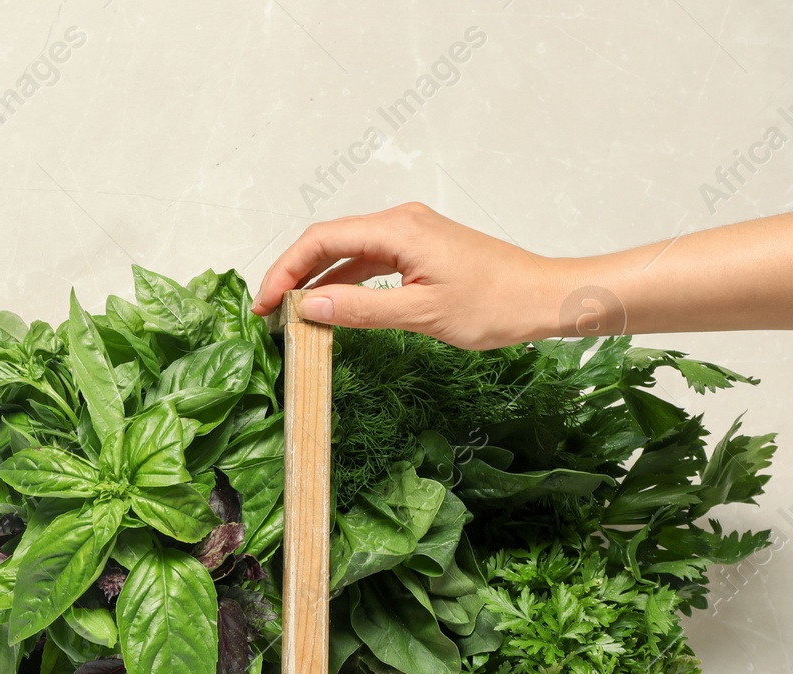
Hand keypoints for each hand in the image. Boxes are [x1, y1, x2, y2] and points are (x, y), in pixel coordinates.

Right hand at [250, 202, 560, 350]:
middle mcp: (400, 222)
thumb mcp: (421, 313)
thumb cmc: (496, 303)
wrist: (545, 296)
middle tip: (269, 312)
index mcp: (398, 229)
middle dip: (293, 275)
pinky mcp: (419, 250)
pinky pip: (368, 261)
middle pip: (328, 241)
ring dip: (316, 281)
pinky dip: (344, 283)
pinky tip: (331, 307)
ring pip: (346, 252)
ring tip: (292, 314)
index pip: (321, 240)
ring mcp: (410, 235)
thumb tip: (308, 308)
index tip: (265, 304)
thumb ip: (361, 309)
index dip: (285, 271)